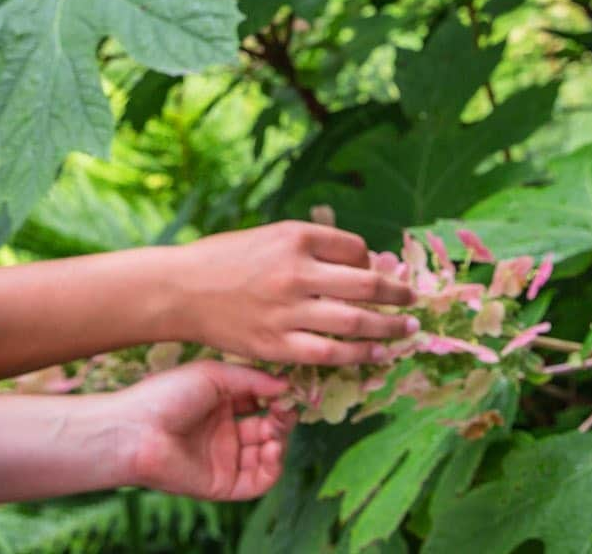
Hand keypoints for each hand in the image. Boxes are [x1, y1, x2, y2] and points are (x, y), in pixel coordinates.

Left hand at [117, 360, 296, 501]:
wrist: (137, 430)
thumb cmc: (168, 394)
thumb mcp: (213, 375)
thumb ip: (252, 379)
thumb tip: (286, 385)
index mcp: (219, 401)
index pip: (259, 400)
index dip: (276, 395)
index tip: (290, 388)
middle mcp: (223, 429)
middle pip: (266, 427)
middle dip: (282, 418)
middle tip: (288, 409)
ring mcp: (223, 457)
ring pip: (265, 454)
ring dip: (279, 441)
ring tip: (277, 429)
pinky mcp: (222, 484)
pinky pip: (256, 482)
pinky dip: (271, 468)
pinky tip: (273, 449)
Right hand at [173, 221, 417, 365]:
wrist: (180, 289)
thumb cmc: (224, 259)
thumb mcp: (268, 237)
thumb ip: (310, 248)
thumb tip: (362, 263)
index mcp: (294, 237)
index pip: (355, 248)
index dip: (371, 261)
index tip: (376, 272)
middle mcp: (295, 271)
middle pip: (367, 285)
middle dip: (398, 294)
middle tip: (412, 299)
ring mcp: (288, 311)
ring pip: (357, 322)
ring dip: (389, 327)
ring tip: (406, 329)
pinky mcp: (277, 345)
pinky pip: (331, 353)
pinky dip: (360, 354)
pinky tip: (375, 354)